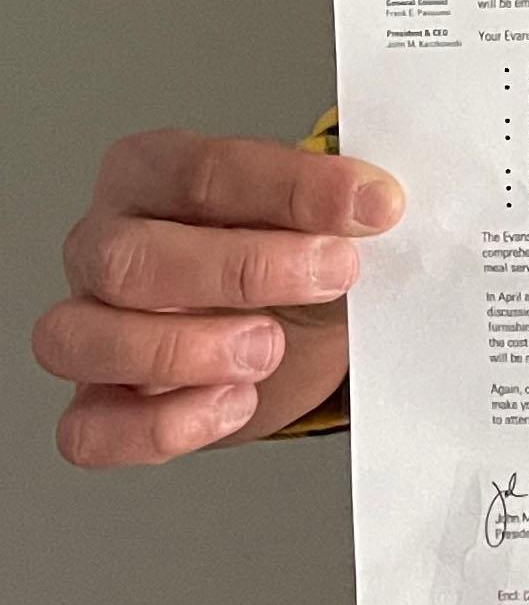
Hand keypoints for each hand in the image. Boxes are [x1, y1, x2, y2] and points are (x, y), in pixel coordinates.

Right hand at [33, 129, 404, 466]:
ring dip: (181, 350)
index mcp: (149, 175)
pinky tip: (235, 402)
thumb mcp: (315, 220)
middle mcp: (101, 248)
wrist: (289, 331)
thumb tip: (374, 205)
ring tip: (270, 348)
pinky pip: (89, 431)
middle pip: (127, 259)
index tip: (374, 205)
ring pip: (78, 340)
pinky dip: (160, 427)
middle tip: (335, 274)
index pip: (199, 172)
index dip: (292, 188)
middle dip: (241, 270)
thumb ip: (333, 208)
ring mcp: (85, 329)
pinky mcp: (94, 409)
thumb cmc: (287, 257)